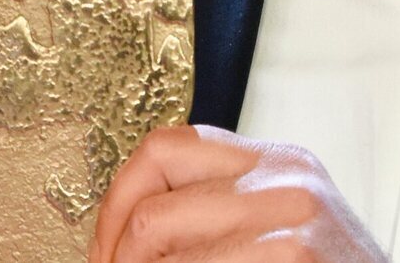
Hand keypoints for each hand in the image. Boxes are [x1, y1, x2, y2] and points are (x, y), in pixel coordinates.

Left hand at [88, 124, 387, 262]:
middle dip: (116, 258)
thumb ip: (219, 212)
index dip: (115, 203)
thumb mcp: (280, 229)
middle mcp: (284, 178)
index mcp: (275, 162)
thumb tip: (124, 233)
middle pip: (151, 207)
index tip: (103, 250)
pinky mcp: (295, 256)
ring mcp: (293, 219)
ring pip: (161, 244)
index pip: (163, 148)